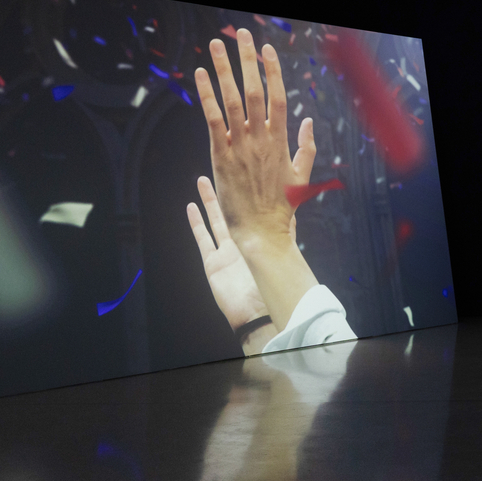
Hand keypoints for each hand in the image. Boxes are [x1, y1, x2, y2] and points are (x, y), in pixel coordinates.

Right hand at [186, 176, 269, 332]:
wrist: (256, 312)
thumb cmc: (270, 286)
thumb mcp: (278, 253)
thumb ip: (282, 233)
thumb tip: (291, 212)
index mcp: (258, 239)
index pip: (252, 211)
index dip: (249, 195)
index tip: (247, 174)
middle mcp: (241, 242)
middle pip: (232, 211)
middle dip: (227, 190)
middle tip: (222, 168)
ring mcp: (225, 252)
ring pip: (215, 220)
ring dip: (209, 201)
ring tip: (202, 181)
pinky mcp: (211, 263)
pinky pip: (202, 239)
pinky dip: (196, 223)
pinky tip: (190, 207)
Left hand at [194, 30, 316, 249]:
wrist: (262, 231)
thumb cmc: (282, 207)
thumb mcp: (301, 175)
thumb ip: (306, 146)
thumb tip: (308, 121)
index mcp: (281, 140)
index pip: (278, 96)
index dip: (273, 70)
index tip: (268, 49)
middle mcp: (261, 138)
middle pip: (254, 90)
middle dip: (248, 59)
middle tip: (243, 33)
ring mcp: (240, 146)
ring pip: (232, 99)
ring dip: (224, 69)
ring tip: (217, 44)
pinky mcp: (221, 156)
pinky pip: (213, 119)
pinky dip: (206, 95)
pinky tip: (200, 74)